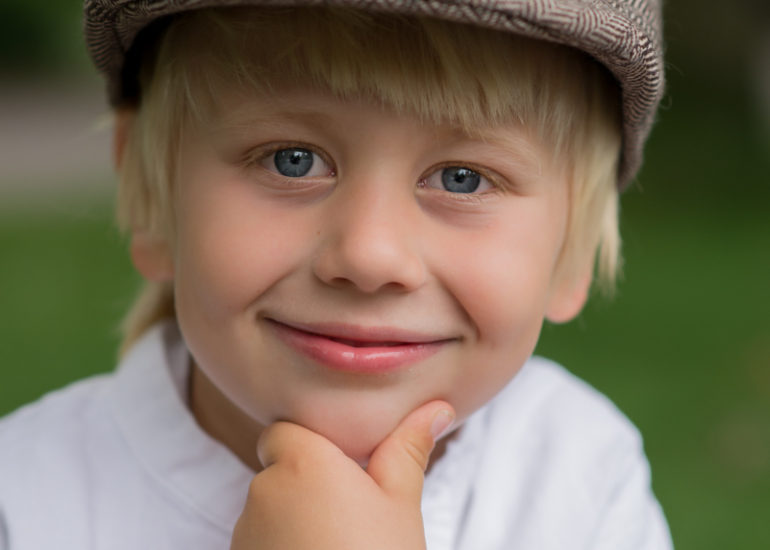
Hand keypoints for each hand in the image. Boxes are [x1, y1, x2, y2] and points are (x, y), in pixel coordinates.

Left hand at [230, 401, 454, 549]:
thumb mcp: (401, 503)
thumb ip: (409, 448)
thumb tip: (436, 408)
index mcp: (301, 462)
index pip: (282, 430)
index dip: (308, 444)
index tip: (338, 464)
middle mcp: (262, 491)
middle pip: (279, 471)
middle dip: (308, 486)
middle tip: (352, 513)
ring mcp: (246, 532)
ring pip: (270, 511)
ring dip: (294, 520)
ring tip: (339, 547)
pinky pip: (261, 543)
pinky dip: (283, 548)